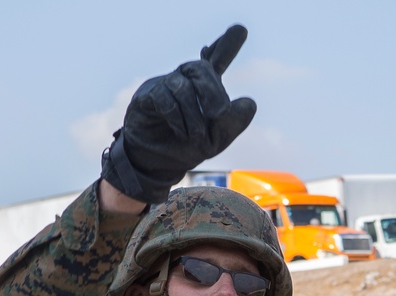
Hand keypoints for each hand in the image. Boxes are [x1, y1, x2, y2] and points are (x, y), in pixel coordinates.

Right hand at [100, 24, 256, 202]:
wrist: (159, 165)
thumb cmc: (188, 147)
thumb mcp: (218, 139)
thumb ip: (234, 121)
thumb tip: (248, 102)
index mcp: (205, 88)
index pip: (217, 60)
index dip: (227, 44)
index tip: (239, 30)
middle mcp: (184, 80)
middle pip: (201, 69)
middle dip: (213, 92)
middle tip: (219, 114)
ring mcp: (164, 85)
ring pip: (183, 87)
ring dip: (194, 115)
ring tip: (197, 137)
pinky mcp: (146, 97)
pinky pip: (163, 98)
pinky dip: (176, 118)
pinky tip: (180, 132)